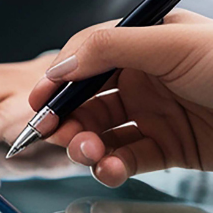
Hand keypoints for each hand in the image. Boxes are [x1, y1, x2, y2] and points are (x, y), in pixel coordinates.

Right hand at [29, 10, 212, 186]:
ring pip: (102, 132)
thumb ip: (110, 48)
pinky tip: (111, 169)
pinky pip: (127, 158)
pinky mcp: (170, 148)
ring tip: (88, 153)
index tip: (39, 102)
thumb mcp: (172, 44)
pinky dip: (112, 166)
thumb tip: (59, 65)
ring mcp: (156, 114)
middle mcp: (146, 78)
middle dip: (67, 117)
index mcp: (144, 43)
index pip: (86, 58)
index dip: (59, 80)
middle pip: (87, 99)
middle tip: (56, 133)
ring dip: (85, 144)